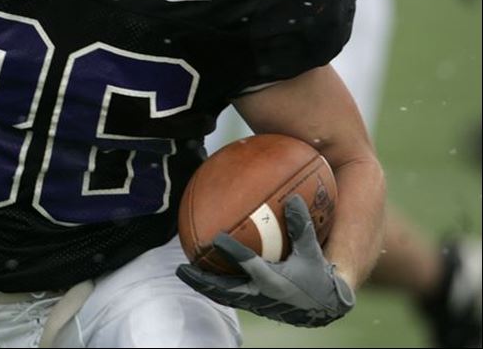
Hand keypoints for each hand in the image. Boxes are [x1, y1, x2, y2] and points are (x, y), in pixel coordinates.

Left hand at [176, 195, 354, 327]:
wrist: (322, 306)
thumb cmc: (316, 275)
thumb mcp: (311, 251)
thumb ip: (302, 226)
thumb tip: (293, 198)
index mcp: (275, 282)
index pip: (250, 266)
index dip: (233, 252)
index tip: (217, 239)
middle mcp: (260, 296)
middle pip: (224, 290)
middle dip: (202, 281)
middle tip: (181, 268)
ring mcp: (254, 303)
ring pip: (221, 295)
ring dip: (202, 284)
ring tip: (183, 270)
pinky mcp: (252, 304)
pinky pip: (228, 294)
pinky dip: (214, 283)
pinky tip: (202, 270)